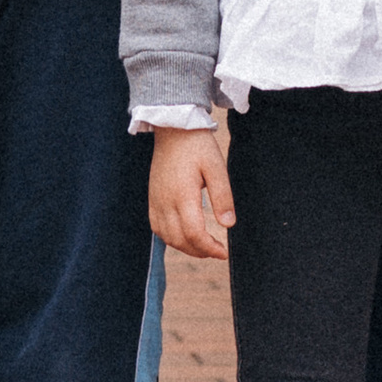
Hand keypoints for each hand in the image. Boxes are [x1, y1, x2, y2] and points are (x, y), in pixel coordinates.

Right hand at [149, 123, 234, 259]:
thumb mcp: (216, 166)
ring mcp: (156, 200)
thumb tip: (228, 224)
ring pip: (167, 237)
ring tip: (203, 246)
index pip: (194, 234)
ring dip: (185, 247)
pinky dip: (170, 238)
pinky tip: (184, 236)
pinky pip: (157, 228)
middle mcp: (166, 201)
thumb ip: (223, 196)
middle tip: (217, 251)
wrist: (173, 128)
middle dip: (200, 252)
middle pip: (180, 240)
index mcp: (183, 194)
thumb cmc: (197, 145)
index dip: (210, 248)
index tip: (224, 252)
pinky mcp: (152, 198)